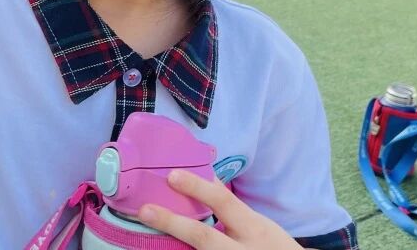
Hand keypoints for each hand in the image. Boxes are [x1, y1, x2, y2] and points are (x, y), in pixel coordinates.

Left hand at [137, 170, 302, 248]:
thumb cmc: (271, 247)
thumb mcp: (257, 224)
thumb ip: (231, 207)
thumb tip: (207, 177)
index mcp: (252, 228)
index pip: (224, 202)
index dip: (197, 188)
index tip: (171, 175)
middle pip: (203, 236)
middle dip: (173, 223)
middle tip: (145, 210)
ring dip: (173, 246)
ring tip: (145, 239)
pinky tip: (160, 249)